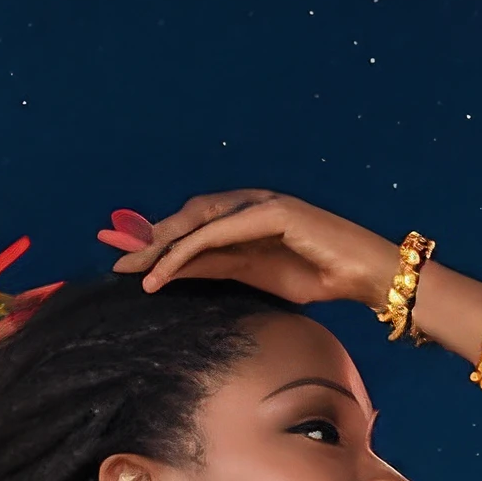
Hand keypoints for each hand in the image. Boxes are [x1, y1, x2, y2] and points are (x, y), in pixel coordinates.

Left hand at [99, 191, 398, 313]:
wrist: (366, 272)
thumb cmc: (321, 276)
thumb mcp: (258, 276)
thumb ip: (220, 267)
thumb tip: (177, 271)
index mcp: (246, 217)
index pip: (193, 227)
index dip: (159, 241)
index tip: (128, 259)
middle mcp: (247, 204)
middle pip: (186, 220)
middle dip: (149, 239)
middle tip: (115, 258)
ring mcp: (257, 205)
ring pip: (195, 224)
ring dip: (160, 247)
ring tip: (133, 271)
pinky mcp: (267, 213)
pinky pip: (215, 234)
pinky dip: (185, 253)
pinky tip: (164, 271)